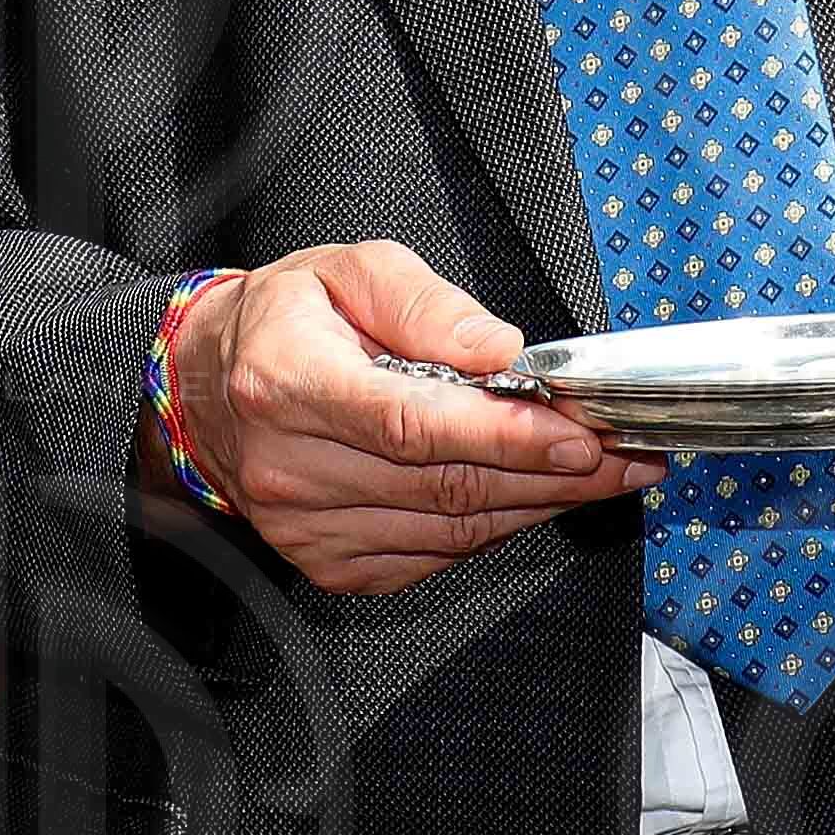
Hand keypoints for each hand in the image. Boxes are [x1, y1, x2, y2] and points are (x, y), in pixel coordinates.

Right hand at [156, 243, 653, 596]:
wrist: (208, 388)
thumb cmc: (287, 320)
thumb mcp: (350, 270)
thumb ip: (427, 306)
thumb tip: (503, 352)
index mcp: (289, 382)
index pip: (412, 424)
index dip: (504, 437)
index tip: (579, 435)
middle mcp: (291, 467)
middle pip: (443, 484)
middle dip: (551, 474)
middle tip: (626, 455)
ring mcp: (306, 527)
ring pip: (449, 529)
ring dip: (536, 504)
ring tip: (602, 475)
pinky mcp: (327, 564)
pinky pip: (431, 555)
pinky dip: (491, 527)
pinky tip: (530, 496)